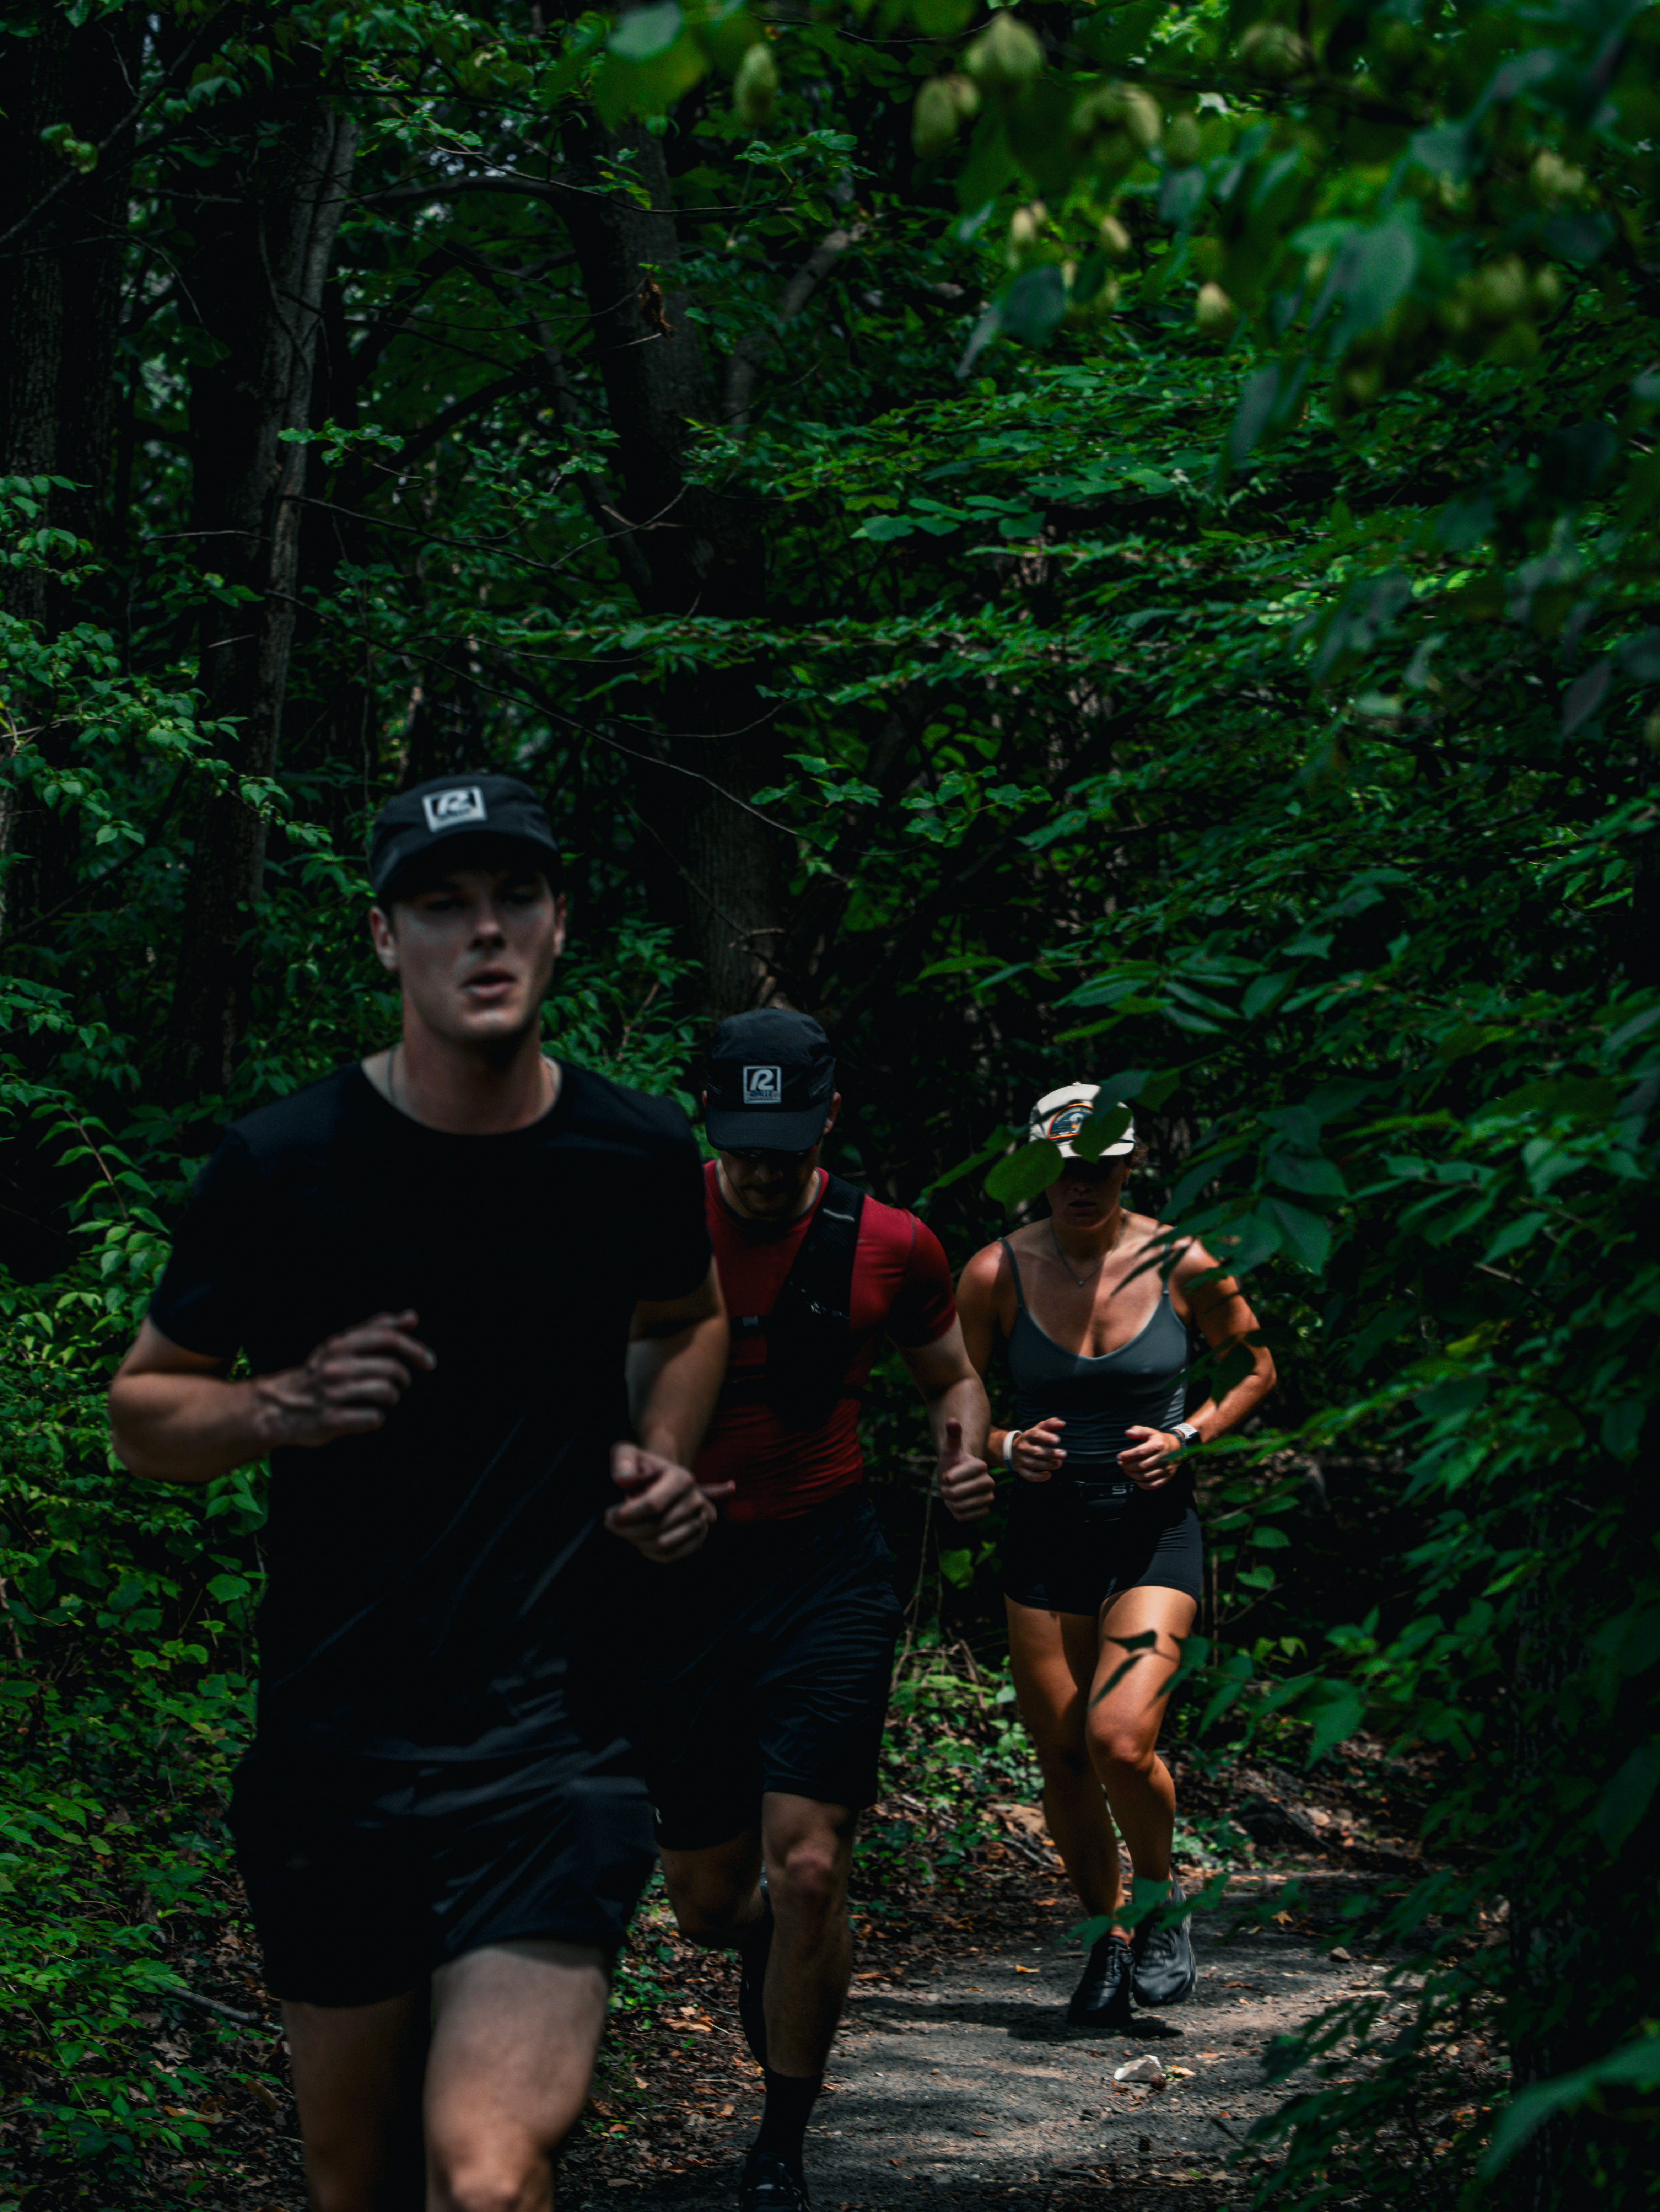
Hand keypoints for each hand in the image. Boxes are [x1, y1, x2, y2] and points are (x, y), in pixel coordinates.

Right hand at [254, 1310, 433, 1448]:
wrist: (281, 1405)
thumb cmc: (320, 1373)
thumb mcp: (343, 1344)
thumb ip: (377, 1328)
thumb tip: (412, 1317)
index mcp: (341, 1344)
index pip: (388, 1337)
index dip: (415, 1348)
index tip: (429, 1362)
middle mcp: (336, 1365)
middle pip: (391, 1367)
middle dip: (404, 1378)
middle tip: (402, 1384)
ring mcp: (332, 1393)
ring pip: (385, 1392)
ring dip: (392, 1397)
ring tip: (386, 1399)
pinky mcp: (331, 1419)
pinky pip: (373, 1418)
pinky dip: (377, 1418)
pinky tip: (370, 1416)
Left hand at [605, 1443, 731, 1563]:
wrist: (661, 1479)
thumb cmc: (641, 1467)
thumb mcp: (627, 1454)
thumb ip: (623, 1461)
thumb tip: (623, 1479)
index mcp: (682, 1478)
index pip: (653, 1504)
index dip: (628, 1514)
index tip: (609, 1516)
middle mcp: (695, 1501)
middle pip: (657, 1527)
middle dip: (627, 1530)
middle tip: (610, 1524)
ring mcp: (699, 1521)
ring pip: (663, 1544)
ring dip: (636, 1541)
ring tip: (623, 1531)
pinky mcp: (696, 1538)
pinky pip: (671, 1556)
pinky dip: (650, 1553)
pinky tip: (637, 1542)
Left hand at [937, 1416, 993, 1523]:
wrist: (961, 1480)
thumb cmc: (954, 1463)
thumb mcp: (950, 1450)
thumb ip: (953, 1436)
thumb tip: (952, 1420)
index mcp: (980, 1466)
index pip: (952, 1478)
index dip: (945, 1478)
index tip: (948, 1474)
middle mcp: (989, 1482)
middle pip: (955, 1494)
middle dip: (946, 1491)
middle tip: (948, 1486)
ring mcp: (988, 1498)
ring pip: (959, 1507)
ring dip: (950, 1503)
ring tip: (953, 1494)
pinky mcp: (985, 1511)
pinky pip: (964, 1517)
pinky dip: (956, 1513)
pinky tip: (959, 1505)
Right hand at [1010, 1415, 1066, 1483]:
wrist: (1013, 1450)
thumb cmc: (1032, 1439)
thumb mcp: (1038, 1429)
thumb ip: (1050, 1424)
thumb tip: (1062, 1423)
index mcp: (1027, 1436)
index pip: (1035, 1435)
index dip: (1046, 1437)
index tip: (1058, 1440)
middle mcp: (1022, 1447)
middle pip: (1036, 1451)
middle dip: (1051, 1453)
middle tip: (1063, 1454)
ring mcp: (1021, 1459)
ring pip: (1034, 1463)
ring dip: (1048, 1464)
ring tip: (1059, 1463)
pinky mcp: (1021, 1470)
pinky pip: (1029, 1475)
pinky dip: (1039, 1477)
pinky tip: (1049, 1475)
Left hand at [1119, 1425, 1183, 1488]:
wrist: (1177, 1448)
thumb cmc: (1159, 1440)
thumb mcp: (1150, 1432)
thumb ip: (1139, 1430)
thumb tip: (1127, 1432)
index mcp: (1159, 1445)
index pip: (1141, 1452)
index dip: (1128, 1455)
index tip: (1119, 1457)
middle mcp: (1164, 1457)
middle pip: (1142, 1465)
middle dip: (1128, 1466)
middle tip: (1121, 1464)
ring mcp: (1166, 1469)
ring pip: (1146, 1476)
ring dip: (1133, 1475)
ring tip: (1126, 1470)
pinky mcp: (1167, 1477)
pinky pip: (1154, 1485)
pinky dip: (1143, 1485)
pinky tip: (1136, 1480)